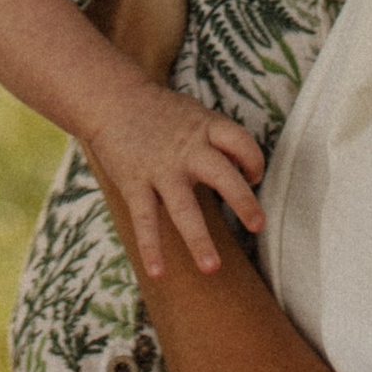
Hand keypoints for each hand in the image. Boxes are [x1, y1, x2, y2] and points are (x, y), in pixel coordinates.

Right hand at [84, 74, 265, 276]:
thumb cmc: (162, 113)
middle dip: (242, 201)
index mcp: (205, 128)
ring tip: (212, 268)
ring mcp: (160, 168)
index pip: (241, 142)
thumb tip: (248, 170)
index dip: (254, 160)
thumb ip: (220, 140)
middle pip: (221, 174)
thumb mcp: (196, 114)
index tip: (254, 177)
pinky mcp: (134, 183)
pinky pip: (145, 219)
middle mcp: (186, 149)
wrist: (112, 98)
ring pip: (184, 208)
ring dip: (199, 240)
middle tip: (258, 225)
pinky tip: (158, 273)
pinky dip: (151, 247)